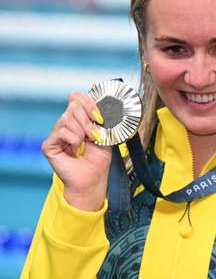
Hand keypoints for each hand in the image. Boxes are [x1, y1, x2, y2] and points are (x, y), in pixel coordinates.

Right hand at [42, 92, 111, 211]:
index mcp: (78, 120)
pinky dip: (73, 139)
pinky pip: (62, 132)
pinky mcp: (49, 145)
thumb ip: (100, 120)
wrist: (93, 179)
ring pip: (67, 118)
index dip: (89, 102)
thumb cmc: (98, 160)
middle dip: (88, 118)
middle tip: (95, 134)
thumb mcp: (104, 135)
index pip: (77, 99)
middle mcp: (65, 125)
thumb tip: (99, 104)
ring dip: (83, 130)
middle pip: (73, 106)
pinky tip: (76, 148)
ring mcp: (56, 134)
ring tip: (88, 142)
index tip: (100, 115)